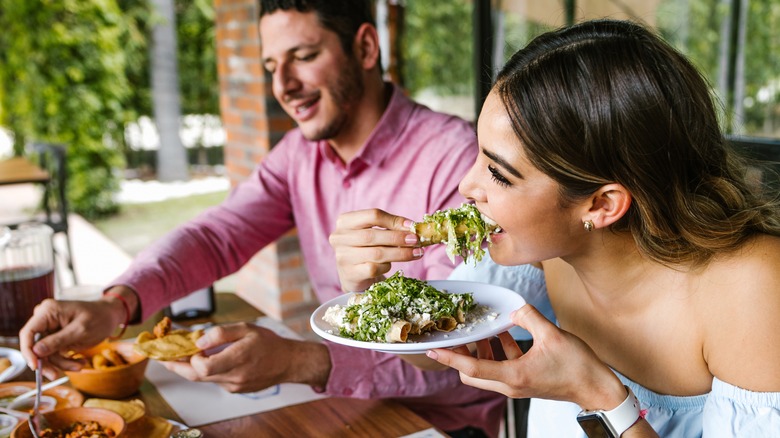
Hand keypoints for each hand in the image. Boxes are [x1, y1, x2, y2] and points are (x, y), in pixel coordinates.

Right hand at [19, 298, 124, 379]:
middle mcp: (45, 319)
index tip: (35, 367)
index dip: (28, 351)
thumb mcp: (81, 330)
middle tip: (55, 376)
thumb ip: (58, 340)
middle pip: (35, 346)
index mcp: (48, 311)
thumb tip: (36, 351)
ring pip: (46, 354)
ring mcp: (50, 329)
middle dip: (47, 362)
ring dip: (61, 363)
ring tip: (80, 365)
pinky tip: (80, 362)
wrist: (110, 316)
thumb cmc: (99, 318)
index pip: (28, 333)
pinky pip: (54, 354)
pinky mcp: (55, 338)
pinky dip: (66, 361)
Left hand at [161, 322, 330, 392]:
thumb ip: (221, 333)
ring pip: (205, 379)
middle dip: (177, 366)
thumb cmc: (269, 343)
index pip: (203, 367)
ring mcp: (234, 386)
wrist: (288, 363)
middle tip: (163, 357)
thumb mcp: (246, 328)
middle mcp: (235, 376)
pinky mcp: (235, 390)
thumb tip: (198, 341)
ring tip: (183, 354)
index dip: (190, 358)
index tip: (188, 346)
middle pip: (197, 376)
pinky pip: (215, 380)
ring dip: (192, 367)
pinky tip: (208, 360)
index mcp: (238, 358)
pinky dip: (207, 370)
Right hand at [329, 208, 423, 291]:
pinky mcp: (349, 274)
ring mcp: (342, 257)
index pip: (372, 215)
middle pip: (373, 235)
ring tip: (416, 253)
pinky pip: (374, 268)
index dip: (394, 220)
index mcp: (345, 221)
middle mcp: (339, 237)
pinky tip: (390, 265)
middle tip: (416, 240)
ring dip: (400, 253)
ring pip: (376, 253)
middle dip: (398, 238)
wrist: (353, 275)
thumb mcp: (374, 233)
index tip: (412, 226)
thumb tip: (412, 227)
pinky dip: (386, 267)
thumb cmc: (366, 249)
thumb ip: (390, 227)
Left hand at [426, 304, 624, 408]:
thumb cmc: (577, 366)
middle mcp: (510, 384)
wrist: (596, 388)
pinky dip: (497, 351)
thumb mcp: (551, 335)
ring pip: (485, 370)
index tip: (433, 348)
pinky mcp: (524, 380)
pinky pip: (501, 366)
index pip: (471, 368)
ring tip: (481, 328)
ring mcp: (517, 384)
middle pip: (471, 374)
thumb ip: (529, 317)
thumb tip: (514, 309)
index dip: (450, 357)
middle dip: (460, 354)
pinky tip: (502, 332)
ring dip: (480, 351)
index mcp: (513, 376)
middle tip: (456, 333)